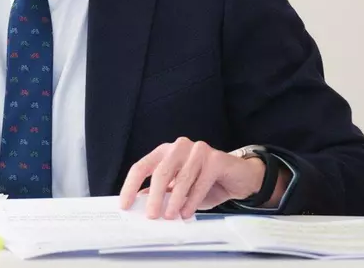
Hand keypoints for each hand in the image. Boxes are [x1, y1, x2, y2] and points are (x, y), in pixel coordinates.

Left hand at [118, 138, 277, 219]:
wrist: (239, 177)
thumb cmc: (205, 182)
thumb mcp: (179, 189)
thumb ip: (161, 193)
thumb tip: (140, 205)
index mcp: (165, 152)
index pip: (141, 167)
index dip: (130, 186)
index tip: (125, 204)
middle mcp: (179, 147)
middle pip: (160, 172)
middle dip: (154, 197)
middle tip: (151, 216)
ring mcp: (198, 150)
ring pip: (181, 179)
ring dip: (174, 201)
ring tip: (171, 217)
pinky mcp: (215, 158)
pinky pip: (200, 183)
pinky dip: (192, 201)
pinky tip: (187, 212)